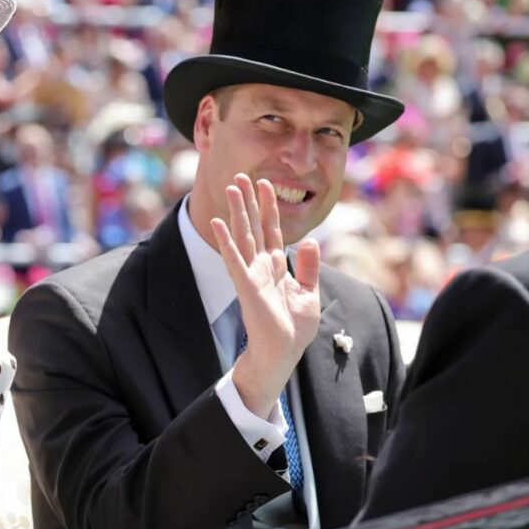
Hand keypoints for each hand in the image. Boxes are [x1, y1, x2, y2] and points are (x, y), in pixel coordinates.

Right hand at [210, 174, 320, 418]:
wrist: (284, 352)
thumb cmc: (294, 328)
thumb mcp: (310, 293)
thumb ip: (309, 266)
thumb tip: (309, 240)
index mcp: (277, 266)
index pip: (272, 230)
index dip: (269, 207)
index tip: (266, 184)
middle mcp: (261, 266)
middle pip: (254, 227)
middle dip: (249, 201)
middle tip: (241, 176)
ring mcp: (252, 274)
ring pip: (243, 236)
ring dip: (237, 211)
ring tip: (232, 188)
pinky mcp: (246, 286)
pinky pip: (234, 259)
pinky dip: (226, 241)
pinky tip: (218, 222)